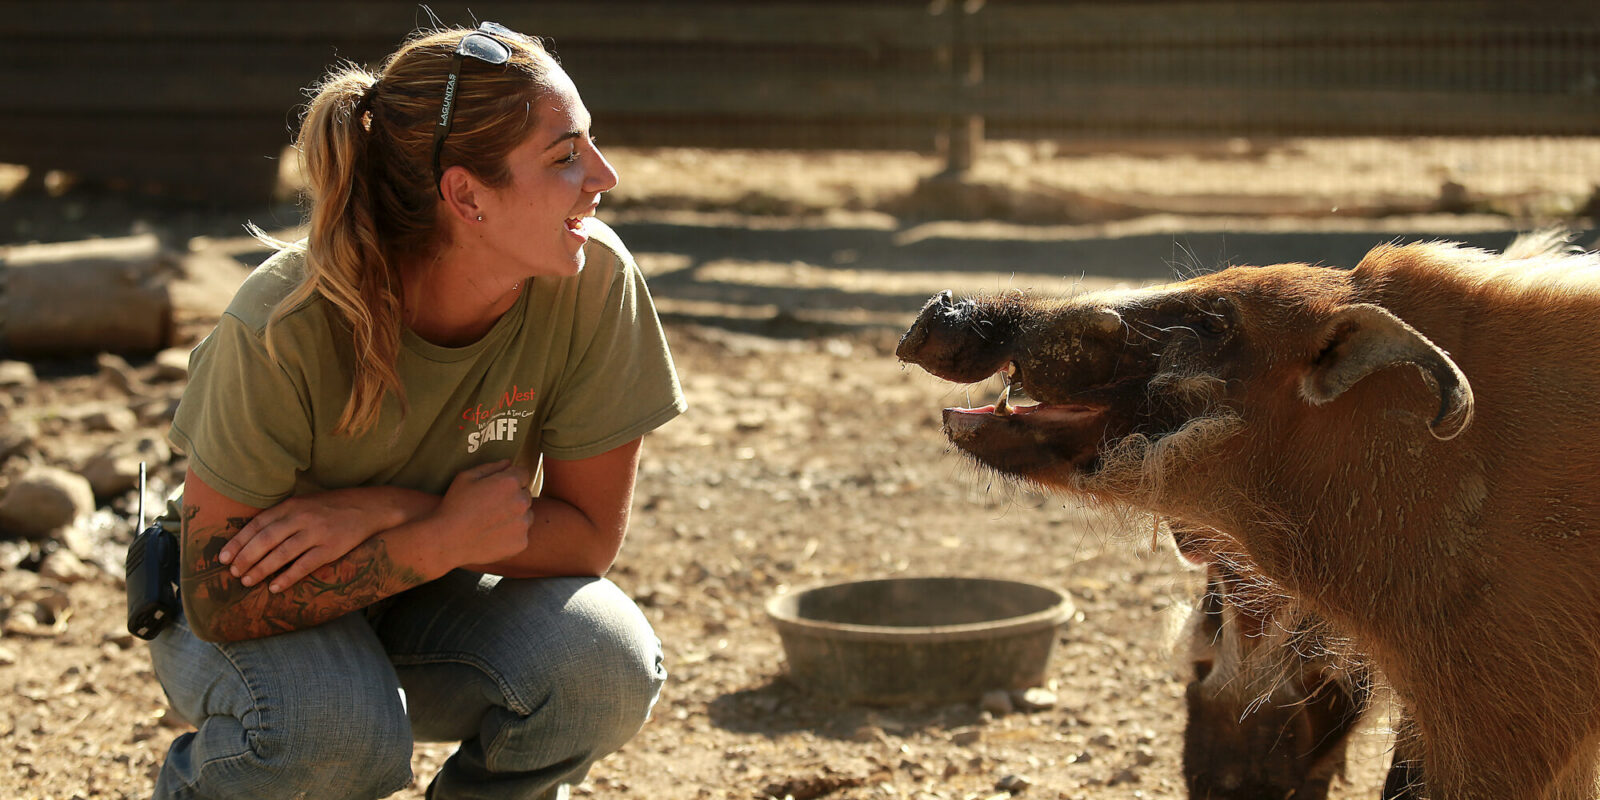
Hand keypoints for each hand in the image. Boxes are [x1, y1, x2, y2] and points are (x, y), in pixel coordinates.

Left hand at [220, 487, 438, 592]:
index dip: (239, 541)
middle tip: (233, 573)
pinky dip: (288, 577)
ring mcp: (317, 532)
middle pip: (265, 539)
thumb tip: (253, 536)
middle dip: (246, 557)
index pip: (258, 524)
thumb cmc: (333, 507)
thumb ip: (282, 516)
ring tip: (247, 582)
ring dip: (261, 569)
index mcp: (292, 505)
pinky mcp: (332, 548)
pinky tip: (275, 588)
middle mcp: (302, 517)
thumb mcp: (306, 503)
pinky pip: (305, 565)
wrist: (371, 507)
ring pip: (281, 553)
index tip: (224, 557)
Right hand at [430, 460, 534, 569]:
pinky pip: (521, 534)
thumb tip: (508, 462)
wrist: (447, 541)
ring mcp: (523, 524)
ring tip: (492, 522)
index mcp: (510, 483)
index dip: (510, 478)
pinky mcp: (521, 543)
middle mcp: (521, 502)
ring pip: (526, 515)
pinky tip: (493, 535)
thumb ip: (491, 467)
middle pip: (525, 494)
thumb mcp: (466, 478)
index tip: (497, 487)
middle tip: (492, 506)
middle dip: (513, 497)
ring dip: (515, 516)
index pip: (523, 473)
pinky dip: (512, 535)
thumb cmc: (454, 506)